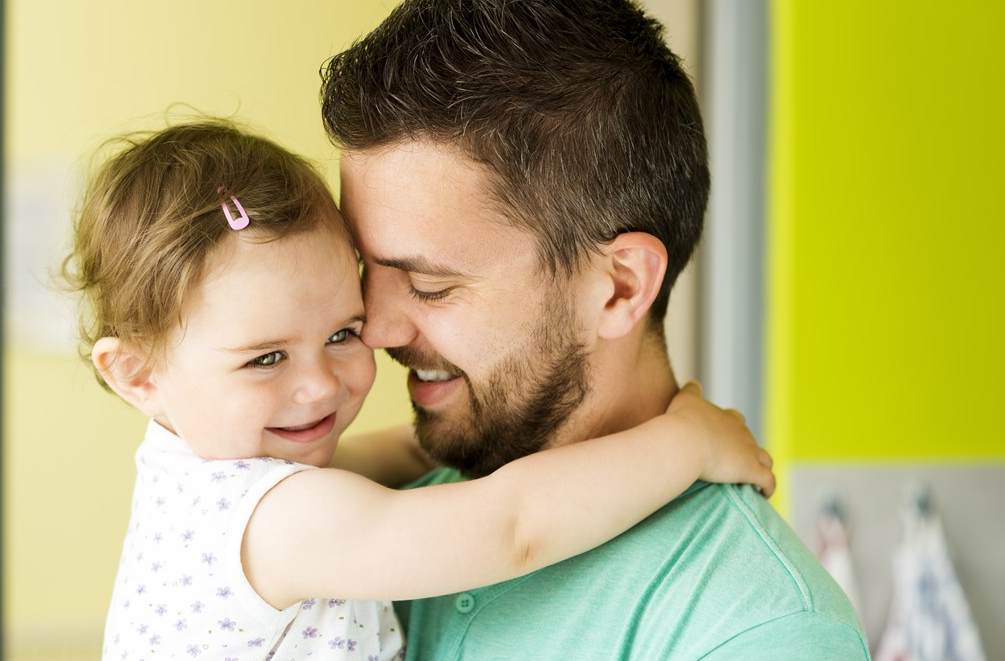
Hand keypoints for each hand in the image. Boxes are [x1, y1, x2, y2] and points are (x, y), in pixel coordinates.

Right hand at [666, 381, 775, 497]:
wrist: (685, 441)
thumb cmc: (682, 421)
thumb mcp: (684, 399)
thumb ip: (690, 391)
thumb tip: (694, 383)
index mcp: (726, 417)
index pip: (734, 420)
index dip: (730, 429)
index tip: (722, 438)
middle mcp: (741, 432)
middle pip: (750, 439)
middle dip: (745, 449)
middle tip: (732, 461)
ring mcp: (749, 451)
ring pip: (765, 459)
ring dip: (761, 467)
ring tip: (753, 480)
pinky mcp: (751, 470)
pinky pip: (768, 481)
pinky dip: (768, 487)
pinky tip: (763, 494)